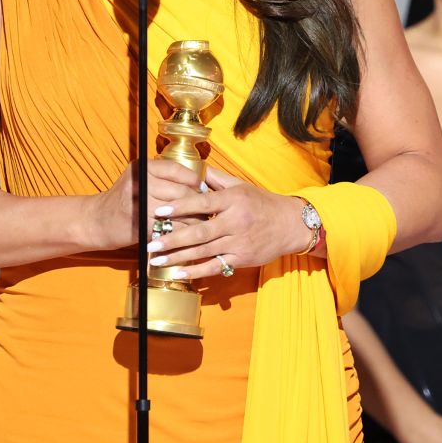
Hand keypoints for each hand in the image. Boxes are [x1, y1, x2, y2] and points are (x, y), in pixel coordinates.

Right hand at [83, 158, 204, 251]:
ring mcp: (140, 203)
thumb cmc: (124, 201)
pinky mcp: (141, 224)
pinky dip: (182, 233)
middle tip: (208, 211)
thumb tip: (198, 184)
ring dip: (194, 219)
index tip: (203, 189)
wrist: (96, 221)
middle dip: (197, 203)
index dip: (193, 179)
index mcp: (142, 168)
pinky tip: (188, 236)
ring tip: (202, 224)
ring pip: (179, 210)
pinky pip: (171, 227)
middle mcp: (141, 182)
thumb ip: (162, 179)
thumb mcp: (138, 181)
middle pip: (180, 191)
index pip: (175, 169)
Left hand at [142, 167, 310, 279]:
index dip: (180, 207)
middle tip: (151, 242)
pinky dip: (197, 271)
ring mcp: (238, 242)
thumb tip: (194, 170)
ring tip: (157, 260)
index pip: (202, 203)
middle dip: (173, 239)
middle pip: (199, 232)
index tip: (159, 211)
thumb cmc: (261, 202)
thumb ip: (216, 179)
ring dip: (178, 257)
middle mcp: (235, 221)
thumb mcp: (241, 185)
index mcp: (233, 200)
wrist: (290, 224)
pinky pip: (216, 266)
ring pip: (204, 251)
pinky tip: (179, 272)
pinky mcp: (242, 259)